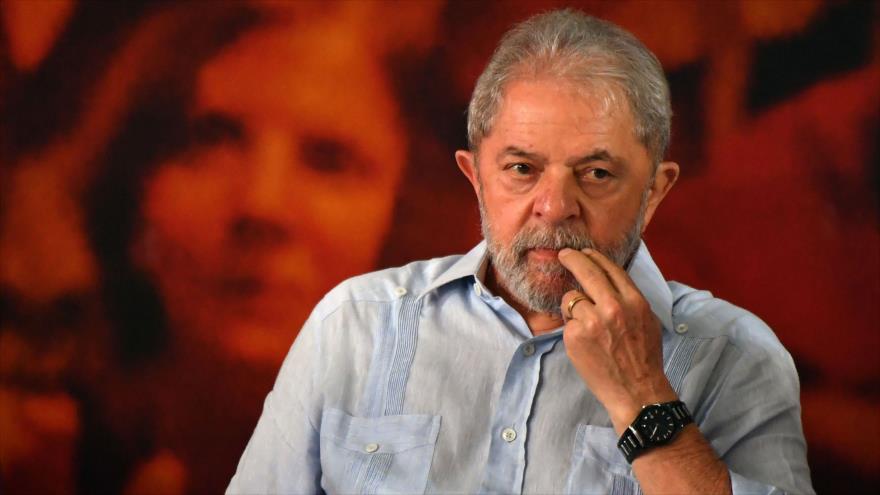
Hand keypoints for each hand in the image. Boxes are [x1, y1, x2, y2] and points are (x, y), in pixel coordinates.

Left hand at [557, 248, 676, 433]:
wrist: (636, 391)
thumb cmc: (643, 357)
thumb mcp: (646, 320)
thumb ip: (627, 298)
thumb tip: (607, 280)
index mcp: (634, 301)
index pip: (610, 268)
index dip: (594, 257)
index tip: (584, 252)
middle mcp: (613, 307)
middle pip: (587, 272)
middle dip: (573, 259)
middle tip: (564, 255)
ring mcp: (592, 321)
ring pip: (571, 298)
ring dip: (573, 307)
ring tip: (586, 325)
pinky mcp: (575, 336)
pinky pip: (567, 322)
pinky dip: (571, 328)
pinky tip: (584, 343)